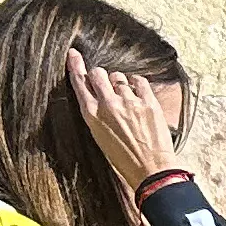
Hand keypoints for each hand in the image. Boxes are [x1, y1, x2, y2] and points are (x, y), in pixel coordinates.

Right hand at [67, 50, 179, 205]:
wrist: (151, 170)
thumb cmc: (123, 159)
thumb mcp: (99, 136)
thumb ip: (96, 113)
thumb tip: (98, 96)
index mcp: (91, 115)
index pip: (80, 82)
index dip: (76, 65)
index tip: (74, 54)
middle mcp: (108, 104)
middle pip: (98, 73)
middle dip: (100, 75)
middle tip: (106, 84)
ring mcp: (129, 102)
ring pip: (119, 77)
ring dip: (120, 83)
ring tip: (126, 97)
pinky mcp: (148, 102)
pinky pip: (139, 81)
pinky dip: (136, 84)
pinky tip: (137, 92)